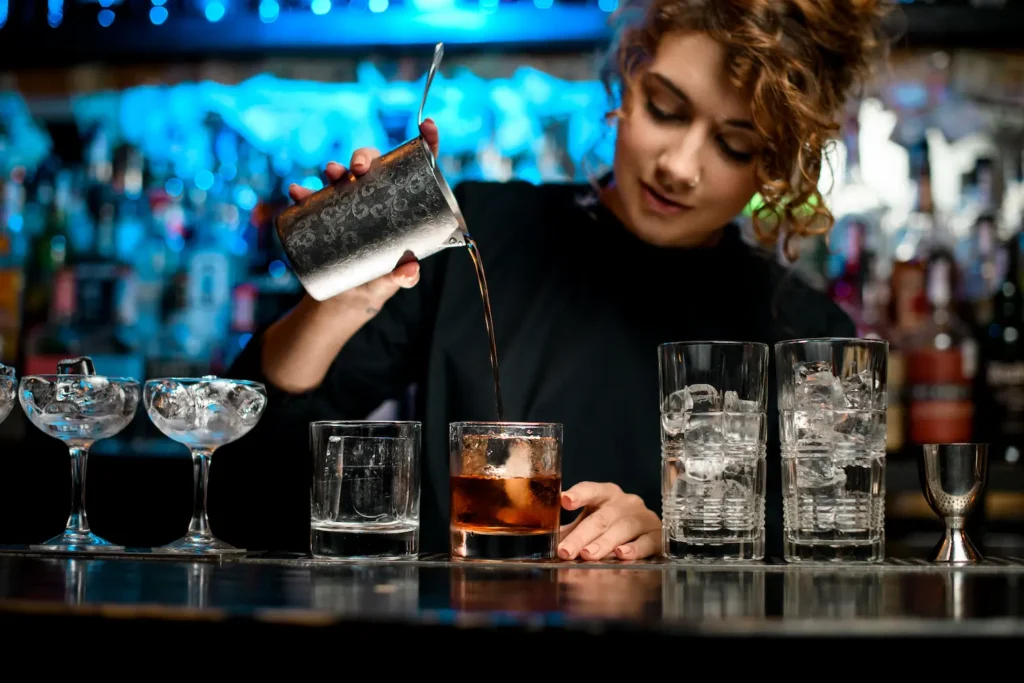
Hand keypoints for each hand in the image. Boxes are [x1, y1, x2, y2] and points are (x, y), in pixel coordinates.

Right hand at [286, 119, 441, 314]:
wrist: (343, 298)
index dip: (426, 143)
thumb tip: (410, 271)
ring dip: (334, 169)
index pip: (417, 167)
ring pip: (341, 176)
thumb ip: (402, 278)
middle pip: (372, 165)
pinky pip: (312, 199)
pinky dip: (303, 194)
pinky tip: (297, 193)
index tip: (428, 127)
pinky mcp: (324, 215)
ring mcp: (348, 204)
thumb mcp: (390, 281)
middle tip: (358, 169)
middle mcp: (374, 196)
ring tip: (331, 173)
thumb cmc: (376, 282)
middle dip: (363, 157)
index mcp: (402, 203)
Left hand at [557, 482, 661, 561]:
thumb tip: (544, 542)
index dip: (578, 494)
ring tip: (587, 554)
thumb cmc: (611, 524)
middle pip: (601, 518)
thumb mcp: (589, 522)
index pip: (591, 490)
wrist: (647, 529)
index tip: (564, 500)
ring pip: (622, 529)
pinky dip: (634, 549)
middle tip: (565, 551)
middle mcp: (625, 502)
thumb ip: (570, 530)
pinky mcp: (656, 535)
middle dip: (581, 536)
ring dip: (603, 543)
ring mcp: (642, 517)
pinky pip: (646, 542)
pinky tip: (621, 554)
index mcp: (605, 494)